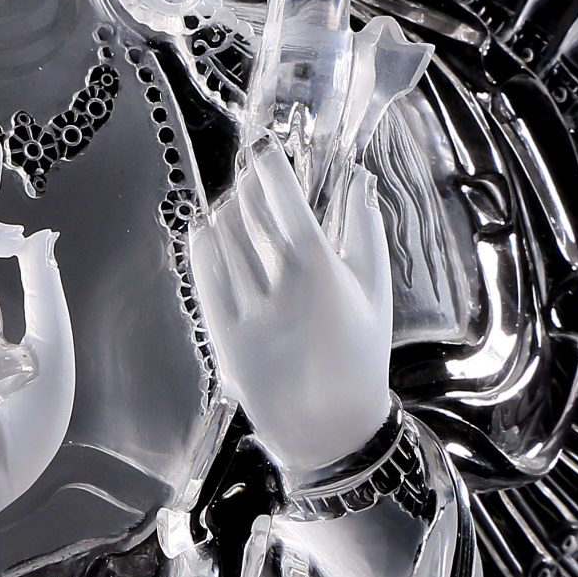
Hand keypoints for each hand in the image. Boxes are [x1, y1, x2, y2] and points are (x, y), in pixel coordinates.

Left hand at [188, 139, 394, 479]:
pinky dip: (205, 243)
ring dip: (225, 211)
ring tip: (238, 208)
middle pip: (244, 209)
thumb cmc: (360, 356)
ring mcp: (243, 311)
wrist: (329, 427)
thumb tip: (357, 177)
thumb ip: (365, 228)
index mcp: (318, 270)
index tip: (265, 149)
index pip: (280, 194)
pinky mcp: (219, 332)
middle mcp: (276, 287)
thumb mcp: (376, 291)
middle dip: (246, 185)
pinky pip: (201, 271)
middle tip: (253, 177)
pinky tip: (216, 235)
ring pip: (218, 235)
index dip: (267, 162)